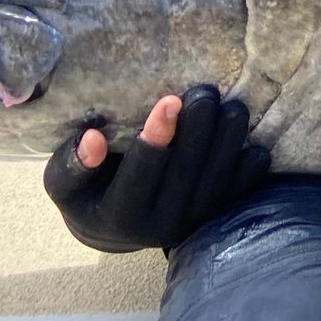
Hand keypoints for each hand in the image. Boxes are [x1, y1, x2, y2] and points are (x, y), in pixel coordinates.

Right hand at [43, 84, 269, 252]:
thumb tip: (92, 139)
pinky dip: (247, 172)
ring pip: (214, 183)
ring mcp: (188, 224)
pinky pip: (234, 195)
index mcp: (119, 215)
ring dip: (227, 144)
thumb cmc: (87, 193)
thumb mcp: (65, 184)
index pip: (141, 172)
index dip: (157, 137)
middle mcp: (158, 226)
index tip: (169, 100)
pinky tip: (255, 145)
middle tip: (205, 92)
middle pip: (184, 173)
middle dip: (198, 130)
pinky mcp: (210, 219)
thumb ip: (72, 164)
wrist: (114, 228)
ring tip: (233, 107)